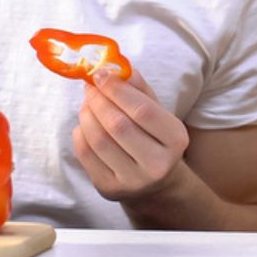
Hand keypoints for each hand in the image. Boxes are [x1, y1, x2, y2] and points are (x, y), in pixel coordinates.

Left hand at [73, 65, 190, 201]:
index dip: (117, 89)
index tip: (101, 74)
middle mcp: (158, 165)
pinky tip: (84, 124)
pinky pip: (86, 155)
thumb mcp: (157, 112)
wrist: (155, 183)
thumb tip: (116, 68)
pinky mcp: (110, 189)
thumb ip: (139, 89)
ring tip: (87, 103)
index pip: (142, 110)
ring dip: (86, 114)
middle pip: (118, 125)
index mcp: (176, 139)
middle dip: (98, 100)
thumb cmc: (154, 138)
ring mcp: (133, 181)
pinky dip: (80, 133)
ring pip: (99, 140)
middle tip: (90, 86)